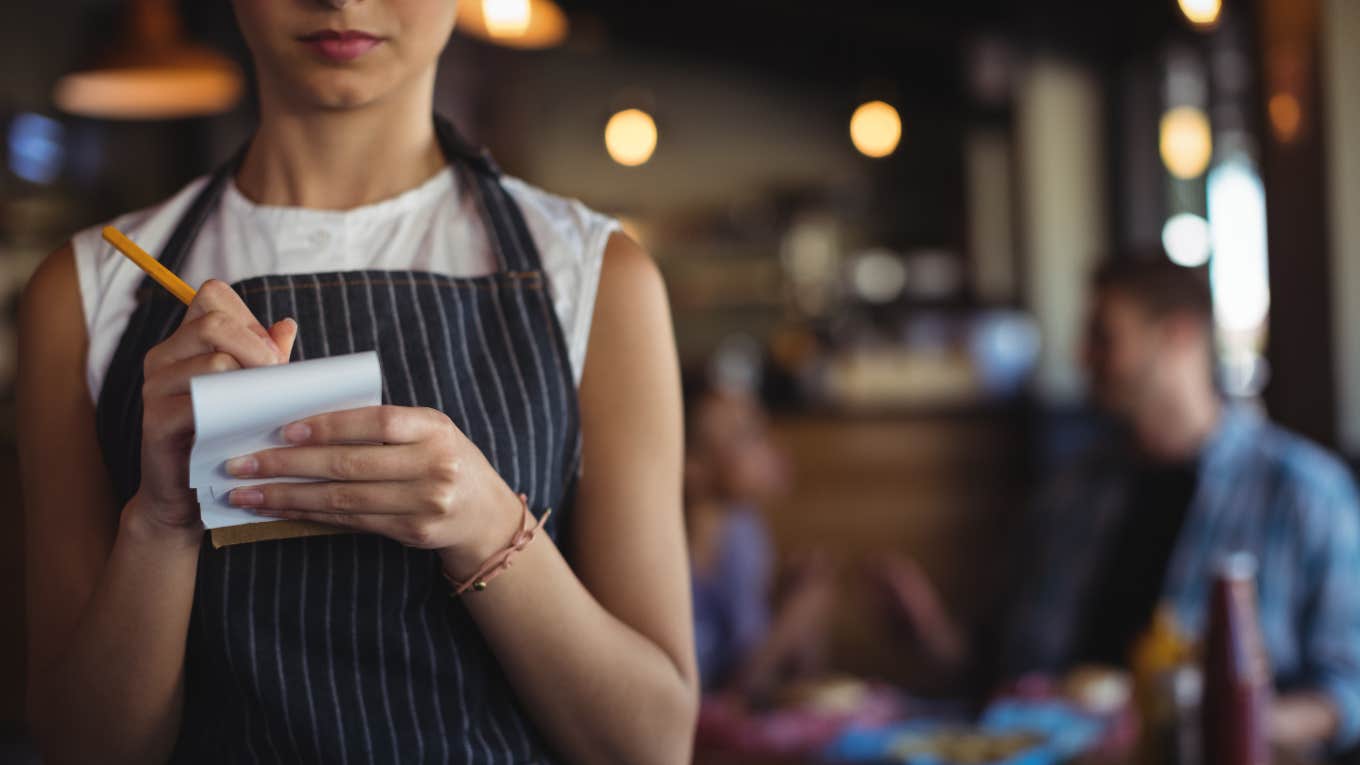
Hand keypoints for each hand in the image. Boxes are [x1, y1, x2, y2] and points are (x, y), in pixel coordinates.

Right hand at [134, 279, 295, 531]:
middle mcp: (162, 357)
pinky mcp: (155, 422)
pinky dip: (234, 410)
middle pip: (214, 322)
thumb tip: (286, 325)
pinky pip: (201, 402)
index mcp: (183, 342)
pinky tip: (249, 425)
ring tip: (268, 405)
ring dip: (253, 382)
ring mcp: (154, 388)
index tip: (271, 353)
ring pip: (214, 361)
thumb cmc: (223, 436)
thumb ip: (265, 358)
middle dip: (257, 347)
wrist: (186, 494)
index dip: (249, 317)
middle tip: (279, 377)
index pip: (213, 295)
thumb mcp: (249, 391)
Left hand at [223, 405, 524, 576]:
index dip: (328, 426)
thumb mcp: (427, 430)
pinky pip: (351, 521)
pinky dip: (310, 515)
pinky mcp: (413, 532)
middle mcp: (434, 465)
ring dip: (287, 496)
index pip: (376, 422)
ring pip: (343, 499)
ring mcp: (426, 503)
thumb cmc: (443, 458)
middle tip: (241, 464)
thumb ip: (382, 425)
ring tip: (246, 494)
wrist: (484, 512)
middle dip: (288, 465)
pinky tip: (280, 509)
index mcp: (434, 428)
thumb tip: (306, 419)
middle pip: (350, 465)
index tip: (283, 430)